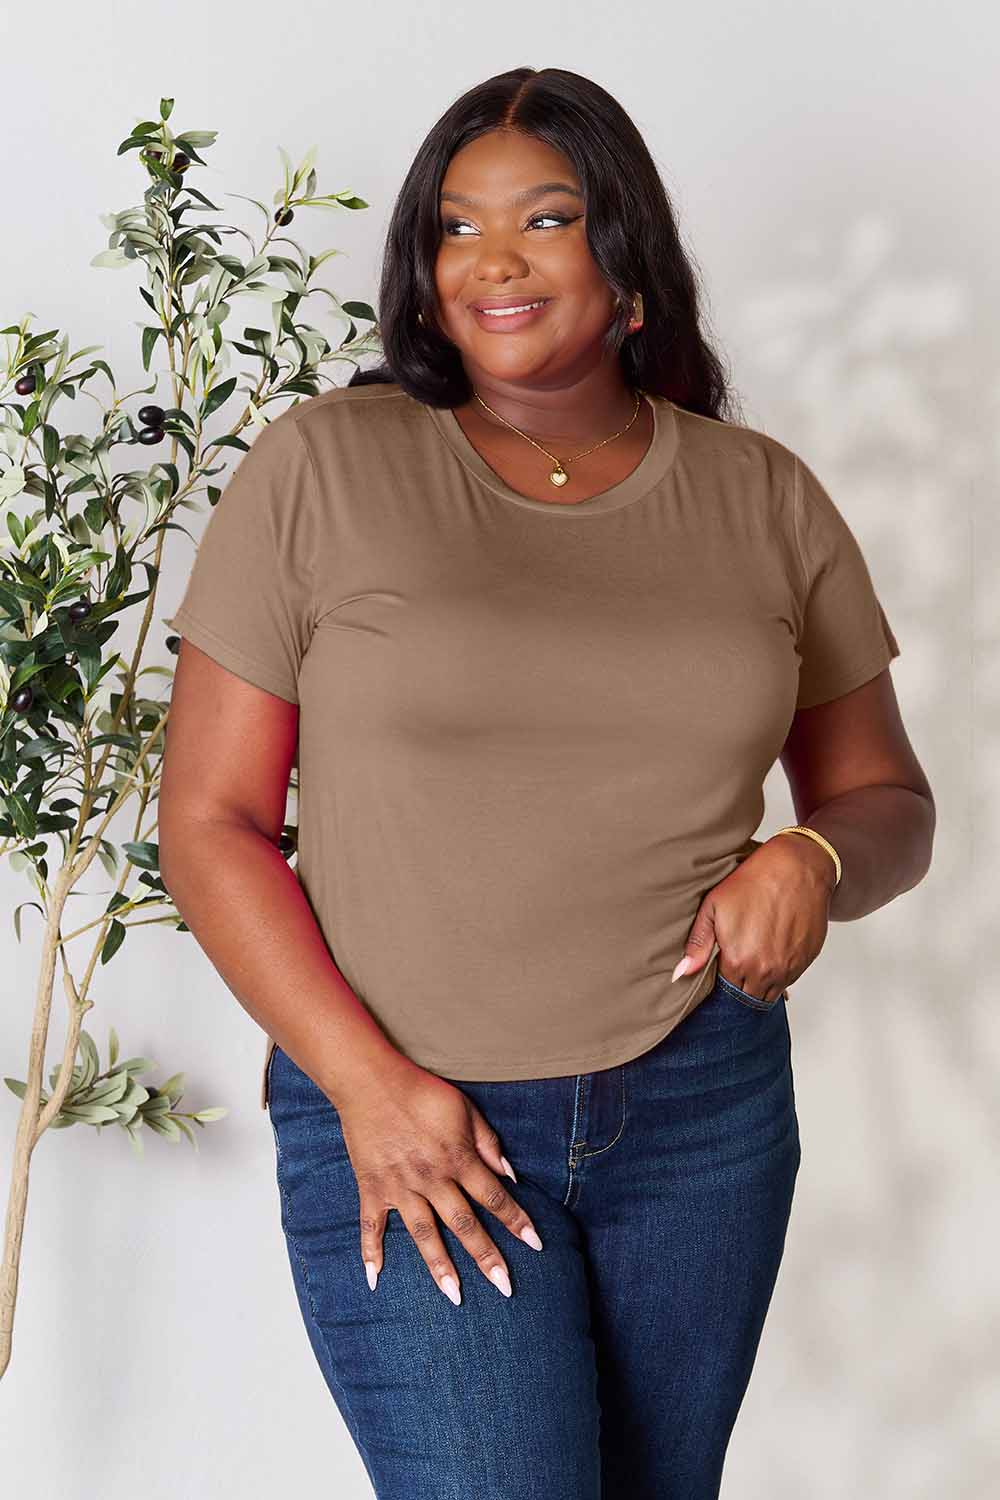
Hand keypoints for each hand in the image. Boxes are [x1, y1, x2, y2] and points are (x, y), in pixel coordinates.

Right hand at [334, 1056, 543, 1305]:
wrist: (372, 1081)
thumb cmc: (422, 1091)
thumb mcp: (465, 1109)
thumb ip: (488, 1143)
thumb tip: (510, 1175)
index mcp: (458, 1159)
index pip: (495, 1196)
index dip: (517, 1220)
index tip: (536, 1244)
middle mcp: (432, 1179)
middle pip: (464, 1223)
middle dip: (487, 1256)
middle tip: (505, 1287)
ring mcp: (400, 1187)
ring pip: (424, 1234)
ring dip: (440, 1267)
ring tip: (455, 1296)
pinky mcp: (373, 1187)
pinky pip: (371, 1225)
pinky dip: (370, 1252)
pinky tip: (374, 1279)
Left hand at [672, 833, 836, 1003]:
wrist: (797, 867)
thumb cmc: (754, 882)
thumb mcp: (714, 906)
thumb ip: (698, 944)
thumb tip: (681, 973)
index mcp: (738, 961)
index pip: (724, 992)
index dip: (720, 985)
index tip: (719, 974)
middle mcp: (765, 971)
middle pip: (747, 997)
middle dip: (739, 990)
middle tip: (735, 969)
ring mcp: (789, 968)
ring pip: (770, 994)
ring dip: (759, 985)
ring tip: (753, 961)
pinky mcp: (806, 960)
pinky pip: (789, 980)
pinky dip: (779, 975)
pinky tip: (771, 954)